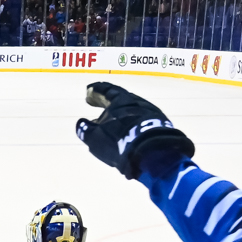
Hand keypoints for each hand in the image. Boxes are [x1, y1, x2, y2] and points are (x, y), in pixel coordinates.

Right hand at [76, 83, 194, 178]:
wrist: (152, 152)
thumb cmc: (119, 140)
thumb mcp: (96, 137)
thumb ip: (86, 129)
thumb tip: (81, 123)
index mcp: (121, 99)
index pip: (107, 90)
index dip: (96, 91)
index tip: (89, 92)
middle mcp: (137, 102)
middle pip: (121, 98)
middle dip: (106, 101)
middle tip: (96, 102)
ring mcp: (151, 114)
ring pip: (132, 110)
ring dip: (120, 114)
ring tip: (111, 120)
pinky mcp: (161, 127)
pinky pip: (142, 121)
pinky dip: (132, 123)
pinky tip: (128, 131)